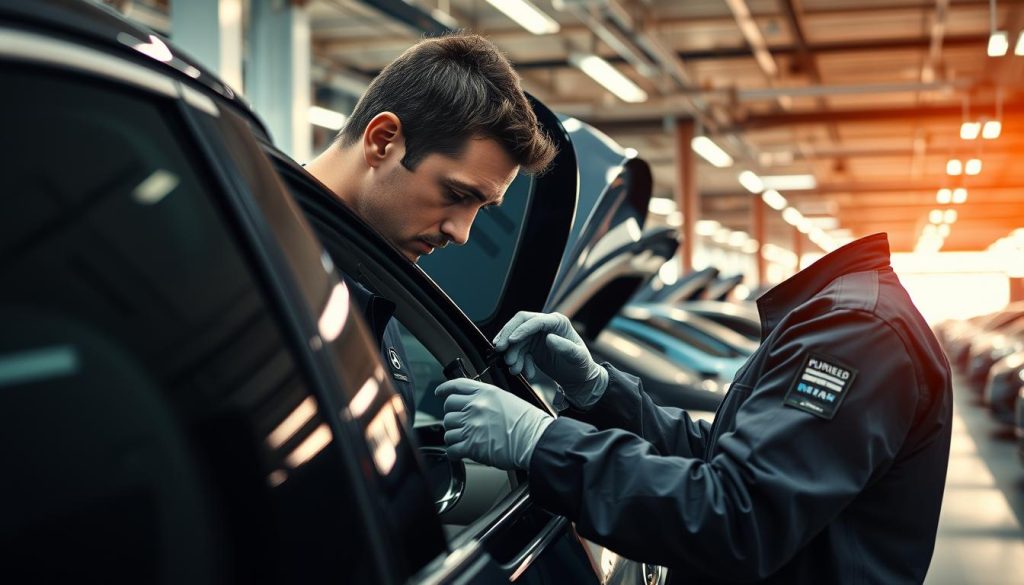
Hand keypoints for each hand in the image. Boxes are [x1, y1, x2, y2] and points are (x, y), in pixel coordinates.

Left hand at [435, 378, 552, 470]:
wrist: (535, 440)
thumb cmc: (527, 423)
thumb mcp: (506, 399)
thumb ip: (487, 399)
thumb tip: (472, 404)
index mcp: (485, 393)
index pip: (456, 386)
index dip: (444, 389)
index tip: (440, 393)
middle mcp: (475, 407)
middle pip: (448, 407)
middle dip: (451, 416)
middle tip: (460, 423)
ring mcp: (472, 425)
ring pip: (448, 429)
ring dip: (454, 435)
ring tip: (464, 439)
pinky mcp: (471, 445)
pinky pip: (451, 448)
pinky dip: (453, 452)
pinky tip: (460, 452)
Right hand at [493, 311, 607, 409]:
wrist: (579, 378)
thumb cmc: (582, 365)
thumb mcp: (577, 357)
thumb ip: (565, 347)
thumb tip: (549, 338)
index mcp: (557, 322)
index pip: (534, 321)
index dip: (521, 330)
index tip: (511, 341)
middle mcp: (545, 325)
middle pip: (519, 324)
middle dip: (508, 336)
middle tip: (500, 350)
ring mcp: (537, 336)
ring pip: (516, 340)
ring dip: (512, 354)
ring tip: (514, 369)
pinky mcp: (531, 347)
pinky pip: (518, 351)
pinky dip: (517, 362)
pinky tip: (523, 371)